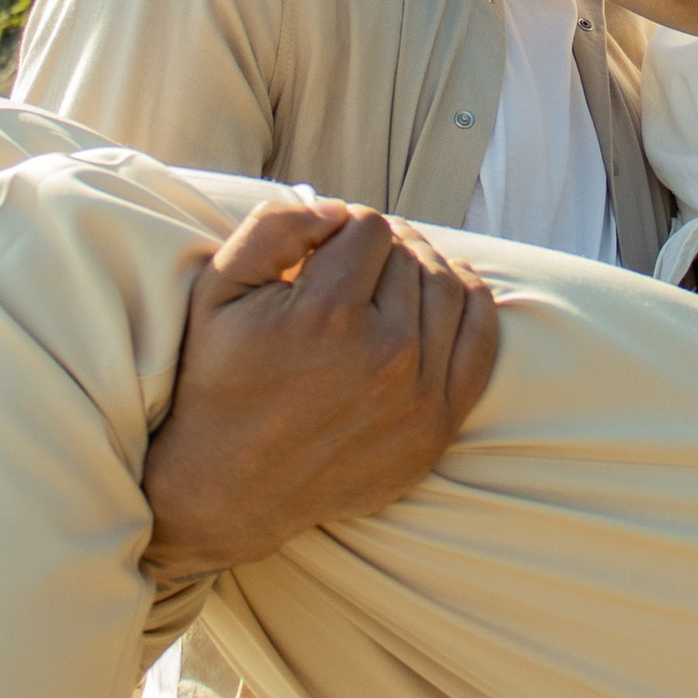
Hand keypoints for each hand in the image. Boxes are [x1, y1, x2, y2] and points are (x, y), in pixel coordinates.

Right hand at [143, 196, 498, 581]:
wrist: (228, 490)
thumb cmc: (219, 381)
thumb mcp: (217, 291)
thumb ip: (275, 226)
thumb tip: (337, 208)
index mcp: (326, 316)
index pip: (368, 226)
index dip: (342, 228)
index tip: (320, 251)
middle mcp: (384, 355)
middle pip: (409, 255)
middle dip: (378, 250)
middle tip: (349, 264)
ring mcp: (418, 396)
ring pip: (447, 287)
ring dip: (419, 269)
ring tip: (387, 275)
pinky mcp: (437, 427)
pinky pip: (480, 338)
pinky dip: (469, 302)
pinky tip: (445, 288)